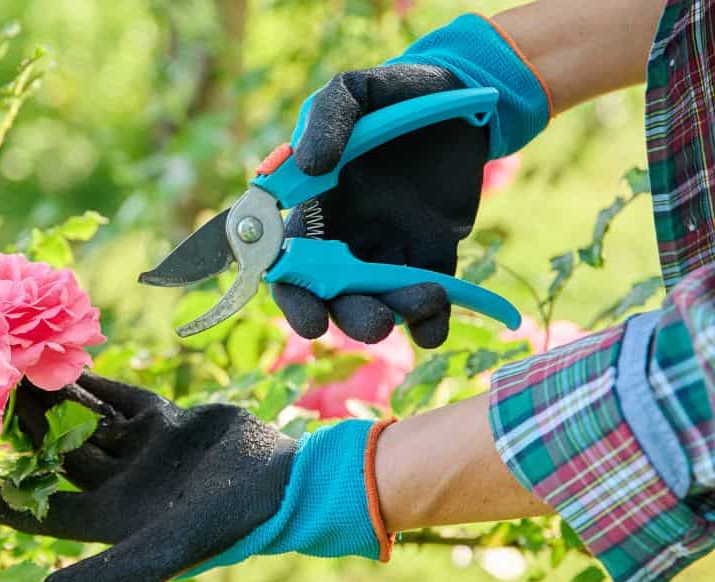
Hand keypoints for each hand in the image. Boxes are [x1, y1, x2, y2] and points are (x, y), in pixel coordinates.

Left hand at [0, 373, 389, 581]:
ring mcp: (141, 452)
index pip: (41, 512)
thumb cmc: (225, 519)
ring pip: (83, 425)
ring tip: (18, 371)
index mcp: (111, 520)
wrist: (284, 480)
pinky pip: (118, 399)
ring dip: (54, 403)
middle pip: (56, 459)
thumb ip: (111, 575)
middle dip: (25, 435)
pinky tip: (65, 363)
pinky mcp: (164, 423)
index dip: (3, 501)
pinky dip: (94, 383)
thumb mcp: (164, 549)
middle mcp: (120, 486)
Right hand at [272, 63, 488, 347]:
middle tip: (373, 324)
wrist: (460, 91)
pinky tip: (436, 322)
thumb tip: (308, 165)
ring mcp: (388, 246)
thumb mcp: (352, 91)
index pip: (289, 262)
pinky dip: (431, 322)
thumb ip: (327, 119)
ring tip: (427, 299)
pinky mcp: (432, 251)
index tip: (311, 319)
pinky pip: (427, 296)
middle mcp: (345, 234)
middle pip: (332, 294)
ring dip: (395, 315)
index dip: (294, 296)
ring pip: (379, 300)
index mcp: (314, 205)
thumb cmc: (392, 92)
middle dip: (348, 317)